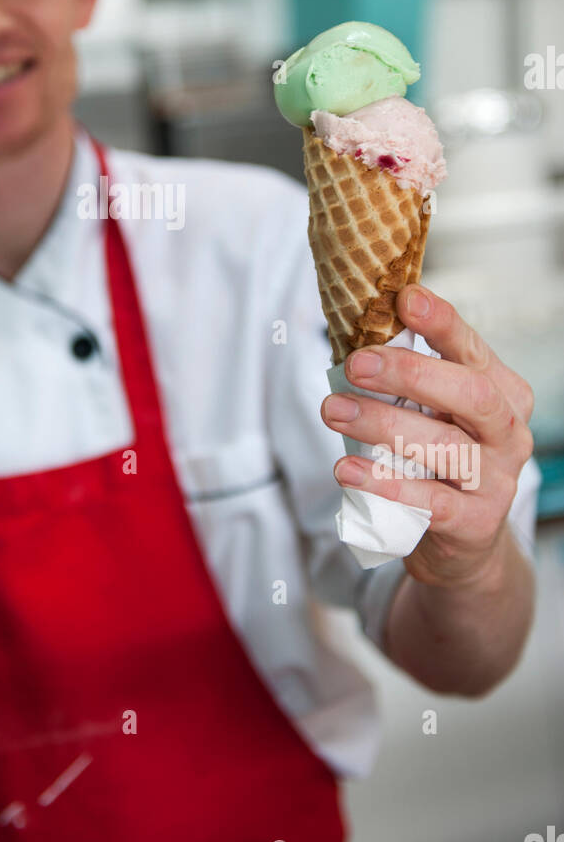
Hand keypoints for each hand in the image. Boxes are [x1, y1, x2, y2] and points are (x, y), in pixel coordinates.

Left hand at [320, 284, 534, 588]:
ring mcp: (496, 480)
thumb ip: (411, 376)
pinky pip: (431, 501)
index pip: (472, 349)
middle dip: (409, 373)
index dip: (442, 323)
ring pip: (444, 447)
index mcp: (501, 391)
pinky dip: (385, 483)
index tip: (405, 299)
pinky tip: (347, 469)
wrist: (463, 543)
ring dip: (381, 425)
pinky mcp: (474, 523)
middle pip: (469, 394)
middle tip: (355, 364)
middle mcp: (507, 432)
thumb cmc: (439, 459)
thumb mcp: (434, 412)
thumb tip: (357, 327)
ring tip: (333, 410)